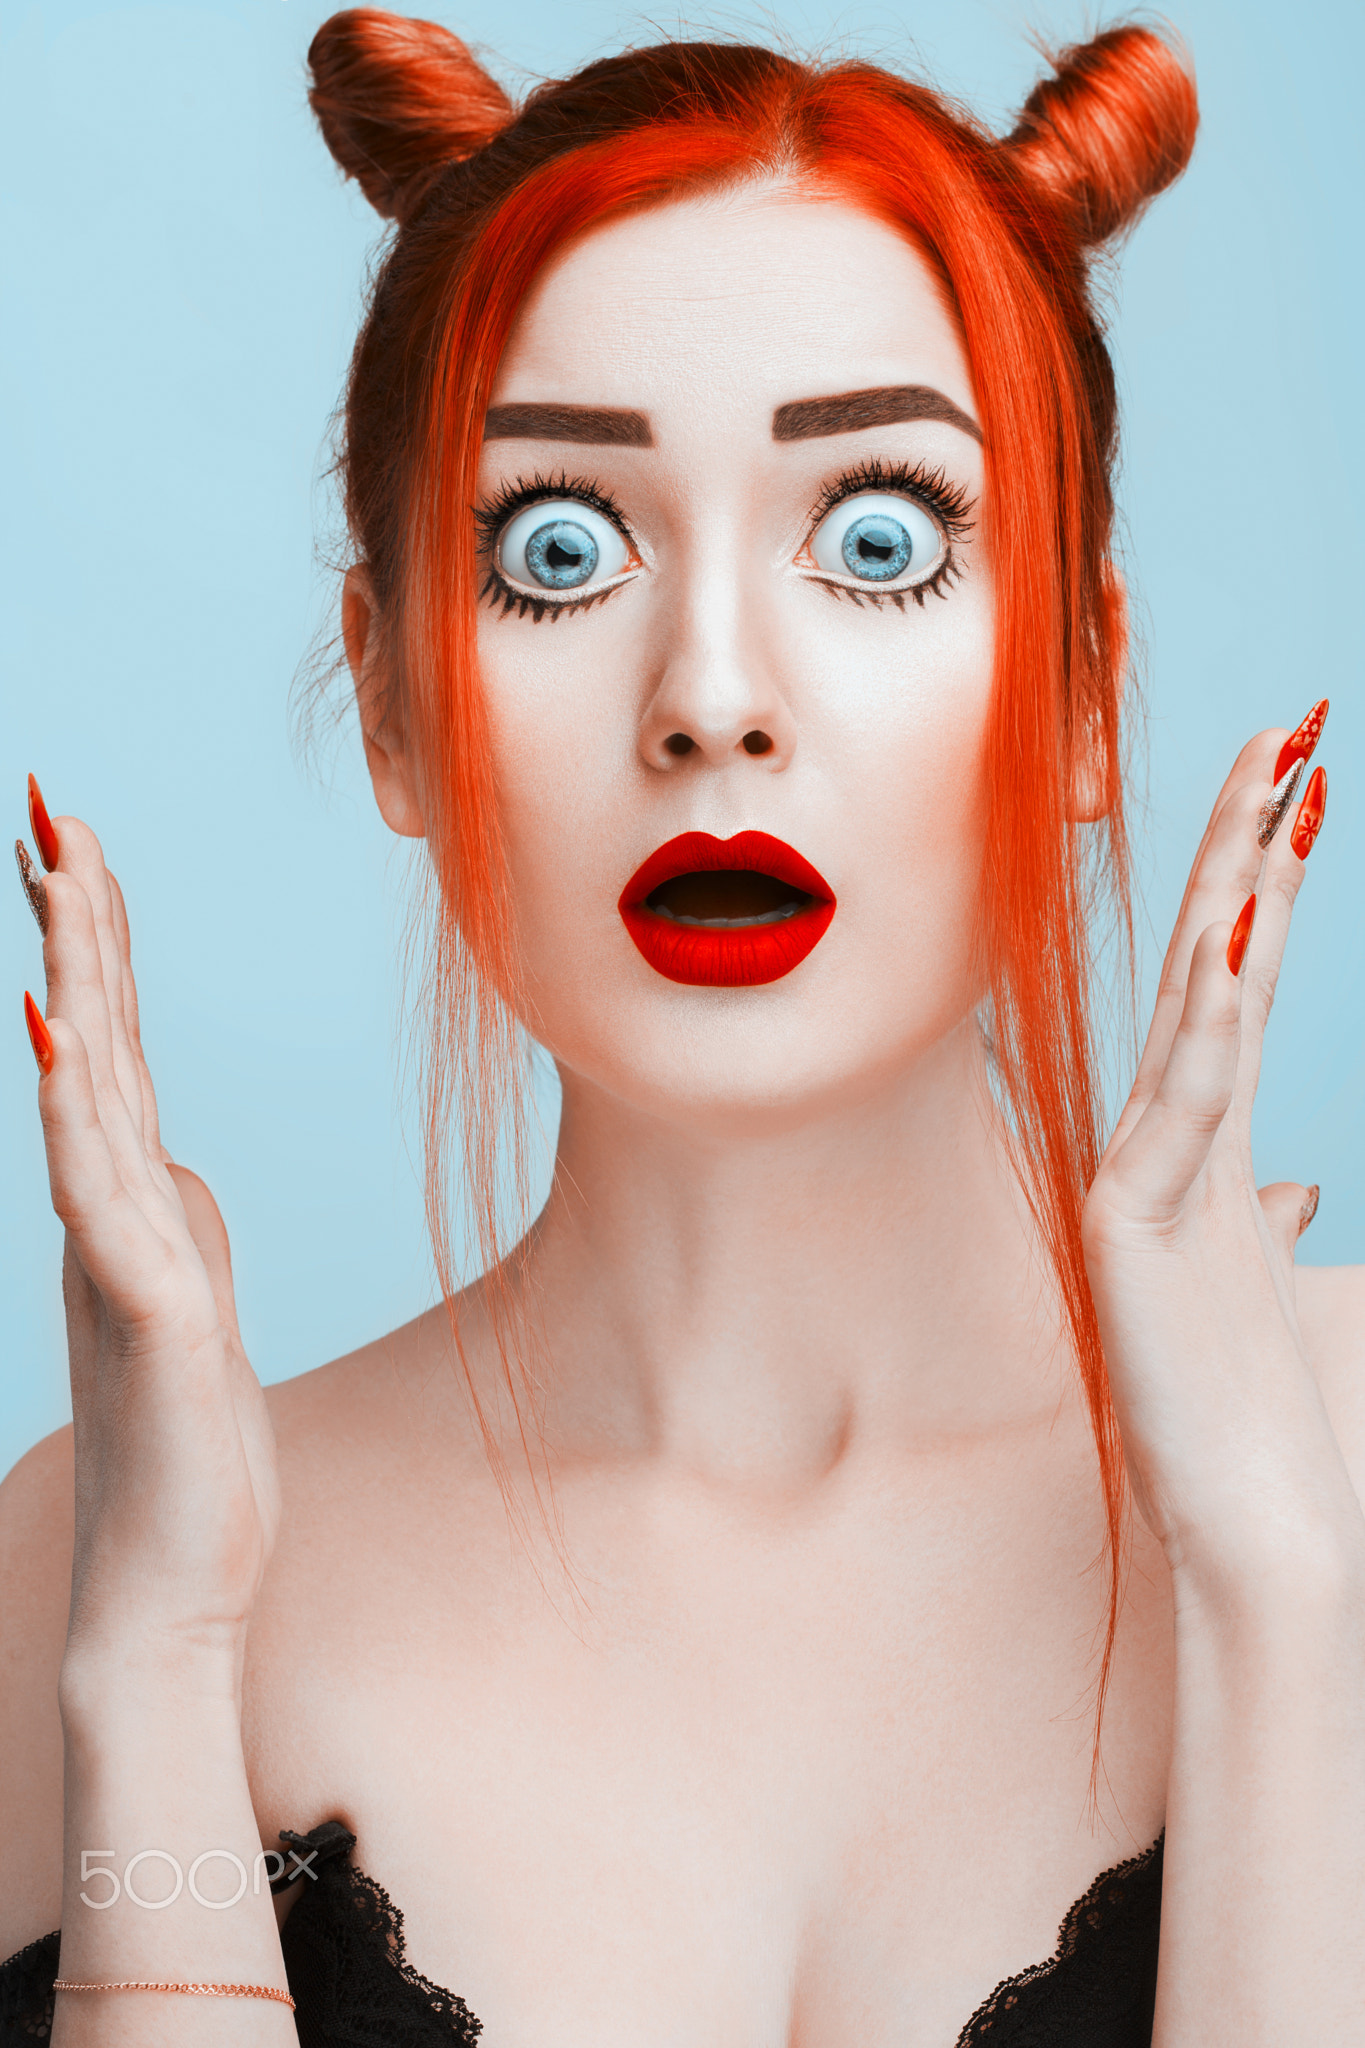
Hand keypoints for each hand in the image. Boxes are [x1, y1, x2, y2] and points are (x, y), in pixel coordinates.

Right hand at [21, 801, 279, 1683]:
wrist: (171, 1583)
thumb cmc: (185, 1450)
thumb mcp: (192, 1304)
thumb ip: (171, 1223)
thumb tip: (170, 1163)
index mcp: (133, 1202)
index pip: (115, 1045)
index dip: (96, 945)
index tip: (74, 846)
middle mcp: (114, 1210)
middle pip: (96, 1038)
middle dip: (75, 921)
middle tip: (48, 809)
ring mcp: (121, 1254)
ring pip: (92, 1090)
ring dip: (74, 978)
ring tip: (54, 875)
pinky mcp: (144, 1310)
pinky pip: (103, 1190)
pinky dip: (76, 1109)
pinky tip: (57, 1036)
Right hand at [1081, 716, 1358, 1581]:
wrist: (1243, 1529)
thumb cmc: (1253, 1414)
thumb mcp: (1270, 1286)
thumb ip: (1266, 1219)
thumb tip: (1298, 1185)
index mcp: (1206, 1143)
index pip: (1237, 979)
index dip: (1264, 878)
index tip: (1298, 780)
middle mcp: (1173, 1139)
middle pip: (1216, 959)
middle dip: (1251, 838)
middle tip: (1289, 722)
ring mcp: (1150, 1175)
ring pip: (1201, 1003)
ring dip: (1240, 885)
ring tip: (1279, 780)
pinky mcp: (1137, 1224)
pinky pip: (1188, 1100)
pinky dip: (1213, 1012)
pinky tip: (1239, 930)